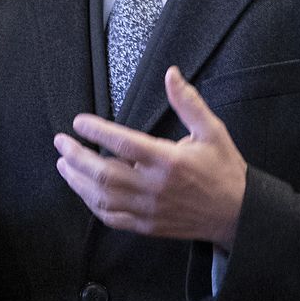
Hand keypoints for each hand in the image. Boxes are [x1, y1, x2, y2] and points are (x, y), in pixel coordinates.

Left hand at [54, 66, 246, 247]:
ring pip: (103, 198)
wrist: (238, 215)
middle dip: (76, 156)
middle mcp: (155, 187)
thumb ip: (188, 102)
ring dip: (78, 181)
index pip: (123, 144)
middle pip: (104, 174)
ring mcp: (149, 210)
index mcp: (168, 161)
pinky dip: (93, 204)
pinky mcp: (147, 226)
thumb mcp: (212, 131)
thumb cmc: (224, 170)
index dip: (96, 131)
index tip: (79, 122)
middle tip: (61, 142)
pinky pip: (112, 218)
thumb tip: (171, 74)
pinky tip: (83, 190)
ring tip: (64, 164)